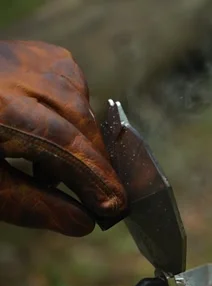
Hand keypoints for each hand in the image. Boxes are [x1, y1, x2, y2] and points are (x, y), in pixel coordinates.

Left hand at [0, 40, 126, 236]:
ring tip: (56, 169)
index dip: (92, 177)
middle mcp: (10, 72)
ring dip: (82, 137)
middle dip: (94, 162)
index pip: (59, 142)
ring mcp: (19, 55)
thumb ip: (32, 205)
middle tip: (100, 198)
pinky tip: (56, 133)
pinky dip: (73, 110)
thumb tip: (84, 222)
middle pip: (74, 117)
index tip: (114, 206)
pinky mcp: (27, 51)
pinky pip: (69, 78)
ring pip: (76, 94)